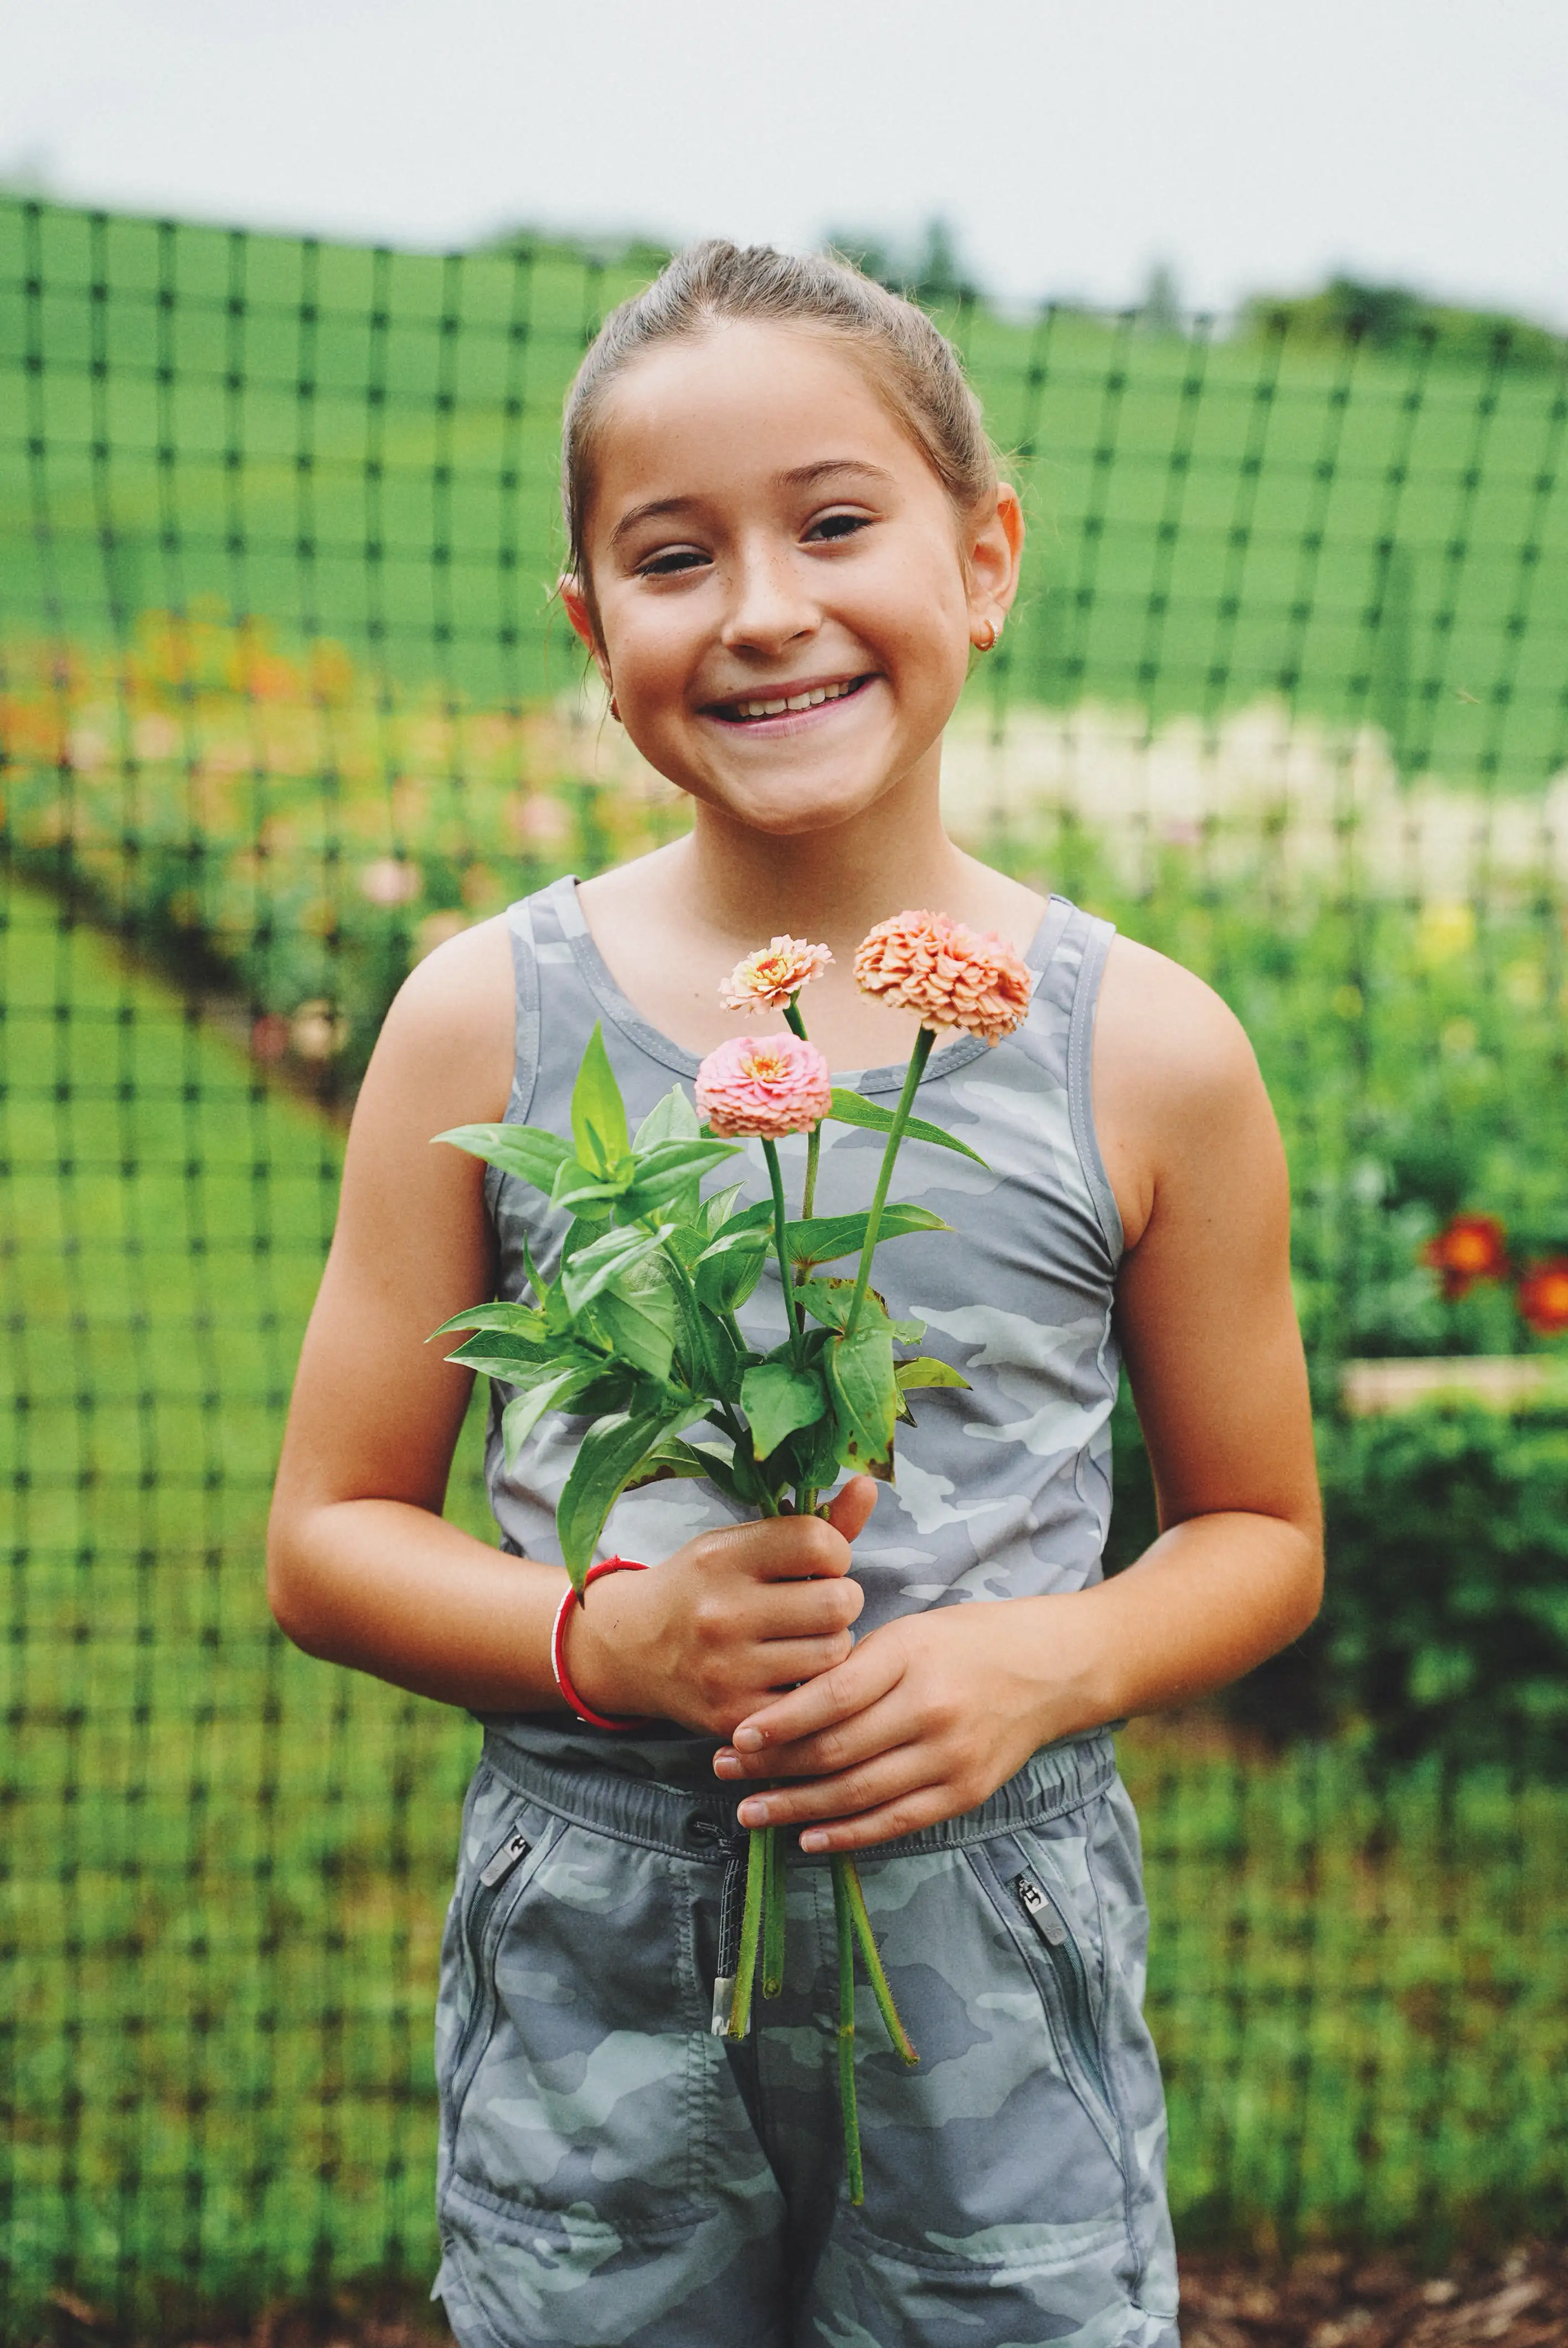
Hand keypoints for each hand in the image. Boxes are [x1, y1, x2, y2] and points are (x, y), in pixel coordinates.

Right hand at [564, 1476, 878, 1736]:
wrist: (629, 1648)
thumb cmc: (699, 1586)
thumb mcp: (740, 1543)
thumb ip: (812, 1524)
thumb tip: (870, 1485)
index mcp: (722, 1557)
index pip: (818, 1542)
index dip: (833, 1552)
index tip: (818, 1562)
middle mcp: (721, 1612)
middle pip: (838, 1603)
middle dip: (840, 1601)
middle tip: (817, 1605)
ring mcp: (726, 1669)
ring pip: (834, 1654)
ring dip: (831, 1646)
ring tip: (804, 1639)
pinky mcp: (734, 1716)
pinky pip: (812, 1702)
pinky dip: (811, 1688)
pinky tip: (790, 1674)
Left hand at [711, 1590, 1107, 1851]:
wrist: (1052, 1668)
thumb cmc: (968, 1641)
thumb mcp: (909, 1633)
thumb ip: (853, 1668)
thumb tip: (782, 1707)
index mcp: (910, 1656)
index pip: (831, 1697)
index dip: (779, 1723)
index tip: (736, 1737)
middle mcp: (931, 1709)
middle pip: (836, 1750)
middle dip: (772, 1768)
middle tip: (724, 1773)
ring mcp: (950, 1757)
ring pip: (858, 1794)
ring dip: (796, 1808)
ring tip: (751, 1812)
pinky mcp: (965, 1793)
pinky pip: (896, 1822)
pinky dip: (848, 1834)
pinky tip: (807, 1838)